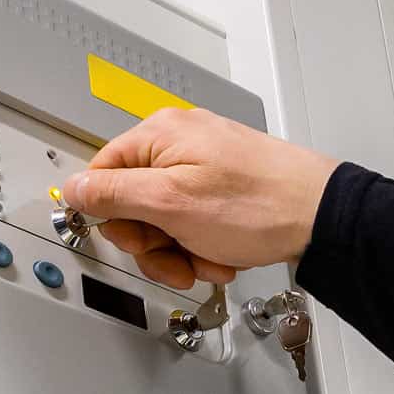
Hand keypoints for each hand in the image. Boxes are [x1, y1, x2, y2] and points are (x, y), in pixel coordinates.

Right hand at [61, 107, 338, 290]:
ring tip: (209, 257)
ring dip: (183, 251)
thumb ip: (113, 195)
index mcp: (158, 135)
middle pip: (134, 204)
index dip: (114, 218)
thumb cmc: (259, 204)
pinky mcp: (226, 187)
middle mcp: (180, 143)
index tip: (135, 241)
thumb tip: (73, 189)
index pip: (102, 176)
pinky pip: (196, 222)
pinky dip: (206, 245)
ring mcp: (205, 165)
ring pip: (166, 220)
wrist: (321, 216)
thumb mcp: (170, 203)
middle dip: (156, 243)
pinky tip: (225, 253)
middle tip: (177, 257)